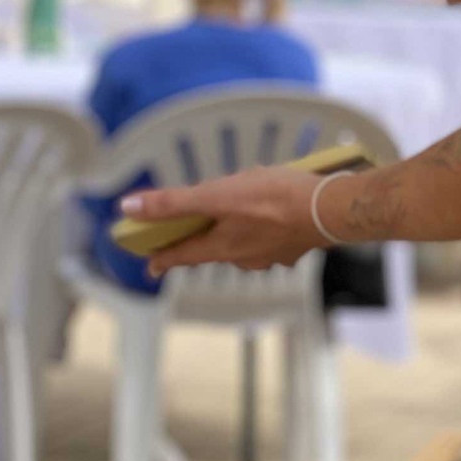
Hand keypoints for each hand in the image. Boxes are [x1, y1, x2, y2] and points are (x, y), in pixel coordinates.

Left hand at [123, 165, 328, 275]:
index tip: (150, 266)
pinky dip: (263, 227)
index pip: (182, 257)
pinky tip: (274, 211)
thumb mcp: (216, 195)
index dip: (162, 259)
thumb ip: (173, 203)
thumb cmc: (275, 201)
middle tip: (194, 226)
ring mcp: (271, 254)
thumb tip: (129, 209)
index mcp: (222, 248)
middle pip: (213, 250)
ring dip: (235, 230)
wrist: (330, 209)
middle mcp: (244, 258)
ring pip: (243, 244)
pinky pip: (270, 237)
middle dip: (203, 239)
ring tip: (238, 209)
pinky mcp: (294, 245)